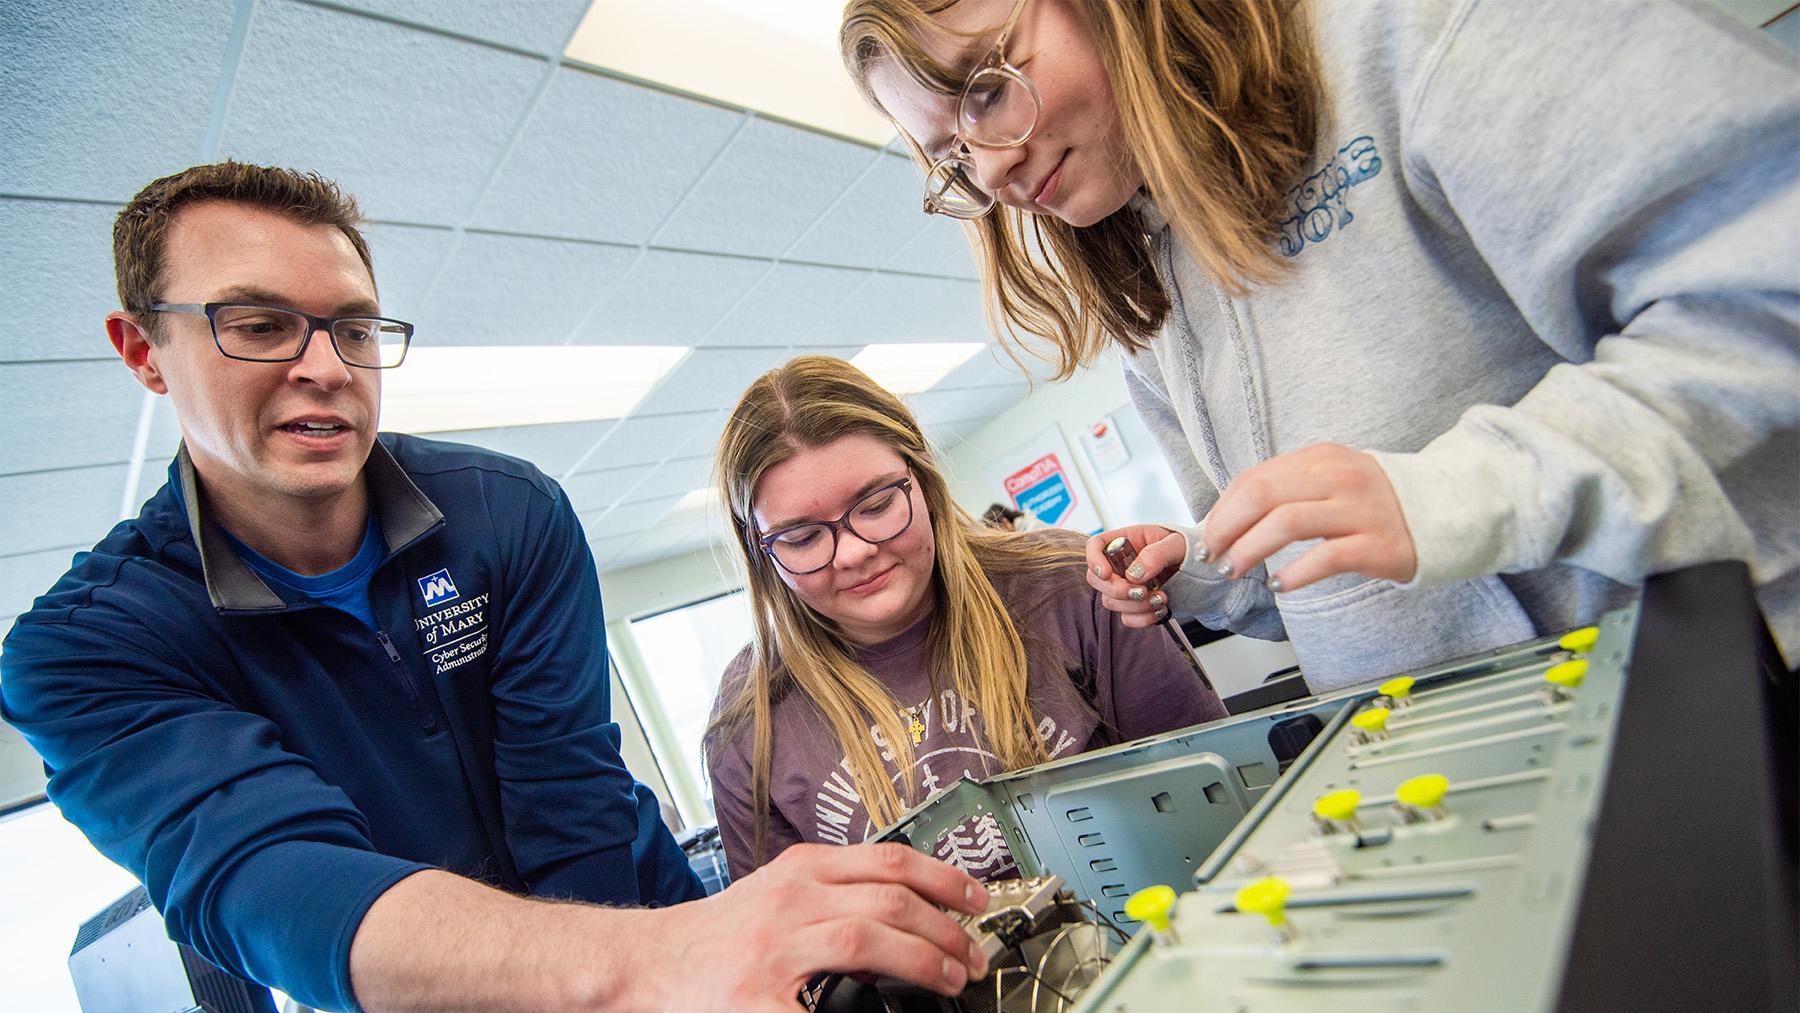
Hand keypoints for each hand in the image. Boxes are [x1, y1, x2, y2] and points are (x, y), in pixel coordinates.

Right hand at [637, 843, 989, 1011]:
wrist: (647, 962)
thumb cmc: (719, 935)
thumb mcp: (779, 893)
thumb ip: (835, 894)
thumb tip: (904, 909)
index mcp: (801, 870)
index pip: (889, 860)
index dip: (944, 879)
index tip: (976, 900)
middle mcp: (792, 899)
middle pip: (891, 898)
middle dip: (947, 928)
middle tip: (974, 956)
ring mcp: (776, 948)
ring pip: (870, 937)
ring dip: (925, 959)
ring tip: (951, 979)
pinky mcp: (760, 999)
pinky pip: (823, 1007)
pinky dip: (865, 1009)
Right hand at [1085, 524, 1187, 628]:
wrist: (1202, 570)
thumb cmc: (1188, 548)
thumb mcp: (1176, 544)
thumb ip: (1156, 554)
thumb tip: (1134, 575)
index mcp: (1125, 542)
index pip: (1095, 546)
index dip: (1094, 560)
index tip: (1107, 574)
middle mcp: (1120, 565)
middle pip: (1096, 579)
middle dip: (1117, 590)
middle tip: (1142, 591)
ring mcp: (1125, 586)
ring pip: (1111, 602)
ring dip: (1135, 605)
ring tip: (1162, 598)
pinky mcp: (1135, 606)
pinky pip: (1127, 618)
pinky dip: (1144, 619)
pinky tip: (1162, 610)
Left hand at [1201, 443, 1416, 592]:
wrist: (1443, 512)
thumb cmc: (1374, 503)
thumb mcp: (1330, 482)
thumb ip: (1287, 492)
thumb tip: (1229, 519)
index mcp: (1321, 459)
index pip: (1255, 478)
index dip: (1223, 510)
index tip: (1208, 535)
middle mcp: (1339, 477)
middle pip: (1264, 495)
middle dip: (1228, 529)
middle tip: (1214, 556)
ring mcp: (1360, 509)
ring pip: (1288, 523)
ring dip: (1251, 550)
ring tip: (1236, 570)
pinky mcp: (1378, 544)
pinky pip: (1326, 557)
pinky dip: (1295, 573)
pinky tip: (1279, 585)